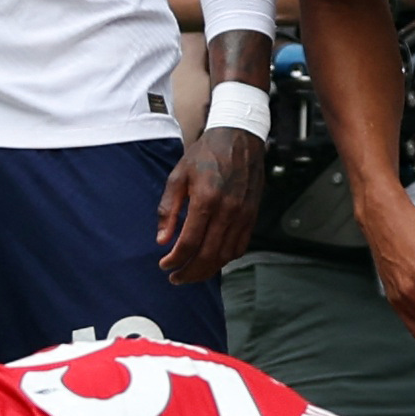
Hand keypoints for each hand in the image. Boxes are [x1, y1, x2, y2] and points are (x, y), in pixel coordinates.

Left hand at [155, 122, 262, 281]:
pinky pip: (241, 246)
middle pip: (209, 256)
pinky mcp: (253, 216)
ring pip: (226, 256)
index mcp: (206, 200)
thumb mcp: (178, 176)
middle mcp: (228, 211)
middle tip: (176, 278)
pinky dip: (226, 259)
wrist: (239, 138)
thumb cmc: (206, 154)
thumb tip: (162, 239)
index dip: (175, 260)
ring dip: (208, 270)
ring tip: (192, 273)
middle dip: (190, 273)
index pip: (189, 243)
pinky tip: (213, 260)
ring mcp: (244, 215)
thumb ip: (168, 210)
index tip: (165, 265)